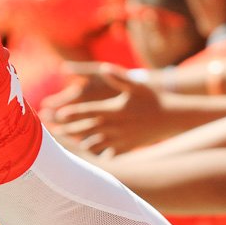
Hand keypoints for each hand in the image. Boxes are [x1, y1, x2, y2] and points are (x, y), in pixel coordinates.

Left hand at [47, 67, 167, 155]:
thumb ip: (118, 78)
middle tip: (54, 131)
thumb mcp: (136, 85)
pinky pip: (107, 153)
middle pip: (87, 128)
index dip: (73, 113)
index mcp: (115, 110)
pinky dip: (96, 155)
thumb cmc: (152, 99)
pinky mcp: (126, 147)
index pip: (89, 112)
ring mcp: (120, 138)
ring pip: (95, 143)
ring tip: (67, 144)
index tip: (59, 114)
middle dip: (70, 130)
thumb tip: (104, 68)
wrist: (170, 118)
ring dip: (79, 143)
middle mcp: (116, 126)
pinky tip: (88, 156)